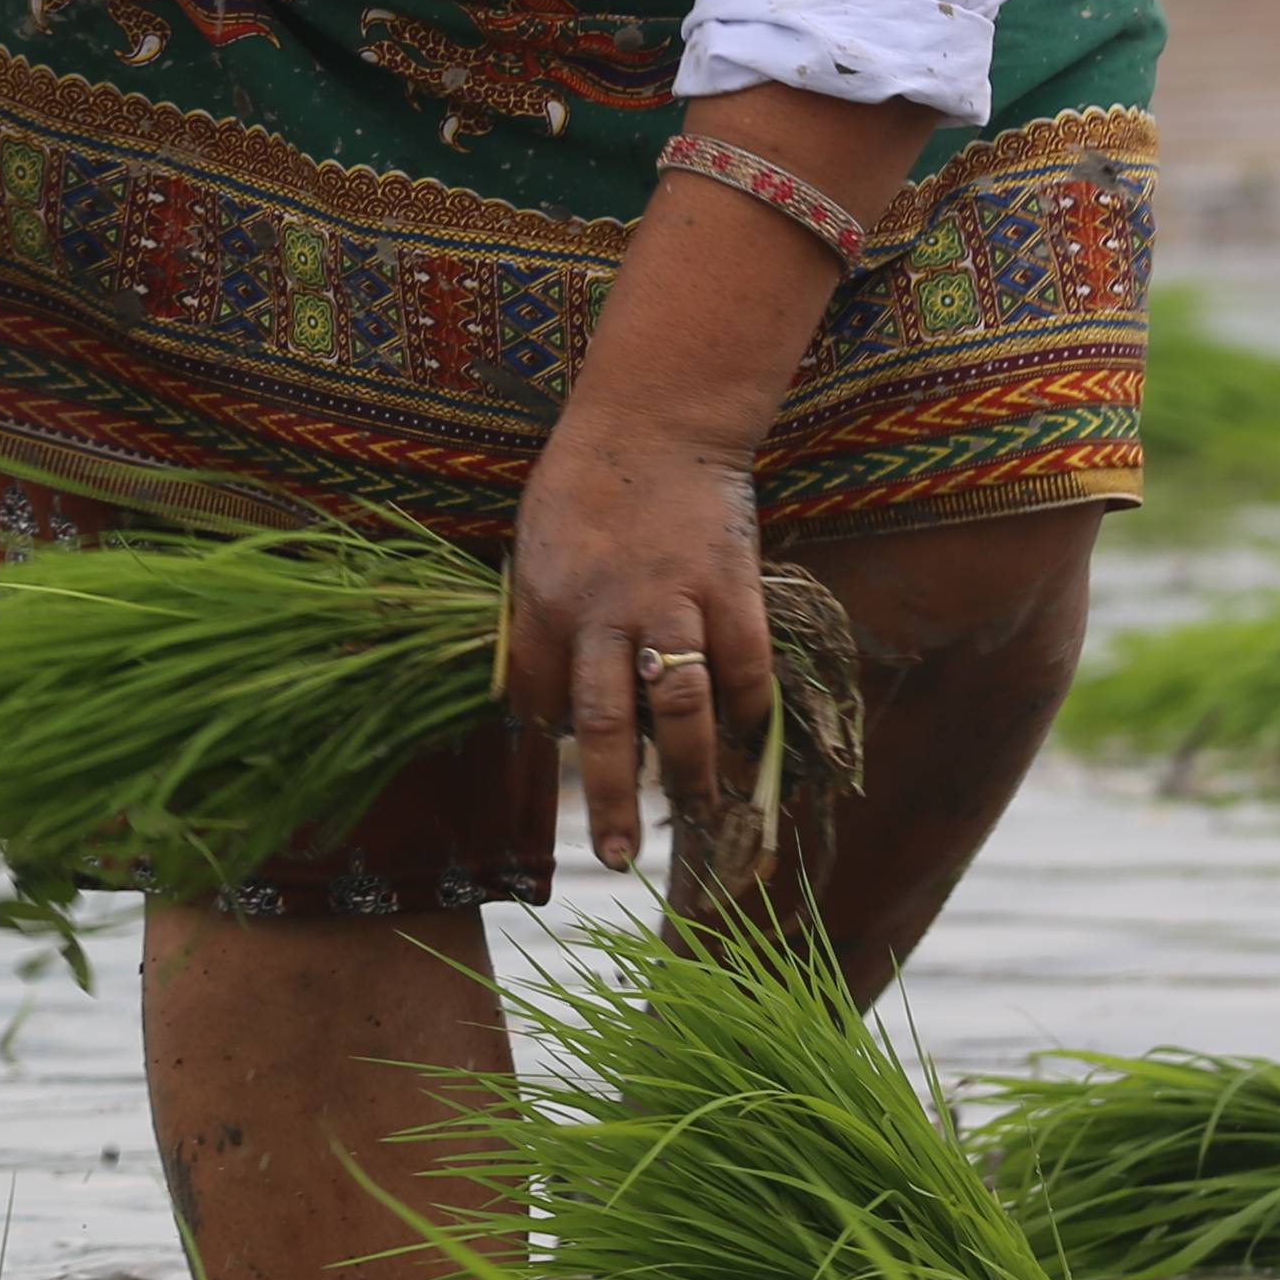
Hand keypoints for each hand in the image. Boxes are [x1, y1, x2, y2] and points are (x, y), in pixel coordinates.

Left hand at [499, 403, 769, 873]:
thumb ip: (540, 622)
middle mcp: (604, 611)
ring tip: (700, 811)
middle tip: (617, 857)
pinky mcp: (732, 587)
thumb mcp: (533, 549)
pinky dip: (746, 708)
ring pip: (683, 708)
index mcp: (543, 602)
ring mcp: (673, 600)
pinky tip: (744, 731)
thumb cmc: (581, 488)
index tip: (564, 744)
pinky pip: (744, 668)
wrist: (654, 422)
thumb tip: (546, 701)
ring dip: (693, 771)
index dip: (547, 730)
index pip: (537, 699)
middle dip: (610, 800)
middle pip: (607, 726)